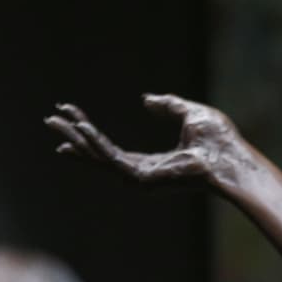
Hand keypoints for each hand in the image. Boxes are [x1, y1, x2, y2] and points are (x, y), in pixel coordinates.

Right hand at [45, 94, 246, 186]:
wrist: (231, 158)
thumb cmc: (219, 142)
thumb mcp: (189, 114)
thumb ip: (167, 106)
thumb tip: (145, 100)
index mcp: (155, 165)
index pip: (115, 152)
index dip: (93, 135)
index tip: (73, 117)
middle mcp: (145, 176)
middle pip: (101, 156)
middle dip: (75, 138)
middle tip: (51, 120)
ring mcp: (143, 181)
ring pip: (101, 159)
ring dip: (78, 140)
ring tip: (56, 122)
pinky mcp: (144, 181)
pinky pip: (113, 160)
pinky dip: (96, 145)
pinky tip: (81, 129)